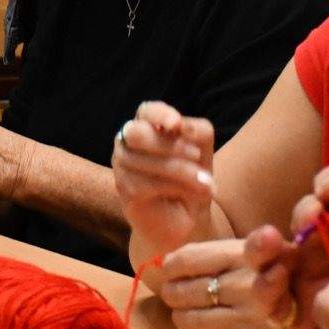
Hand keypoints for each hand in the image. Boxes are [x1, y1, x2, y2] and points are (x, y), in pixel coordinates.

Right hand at [113, 100, 216, 255]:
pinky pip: (148, 184)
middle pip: (138, 133)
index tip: (176, 124)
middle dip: (171, 145)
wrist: (187, 218)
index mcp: (146, 125)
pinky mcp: (124, 190)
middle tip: (197, 155)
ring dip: (183, 172)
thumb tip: (181, 126)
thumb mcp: (203, 149)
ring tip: (206, 183)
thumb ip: (196, 131)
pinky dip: (177, 188)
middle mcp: (127, 142)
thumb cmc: (192, 177)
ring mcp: (121, 167)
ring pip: (148, 161)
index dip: (160, 115)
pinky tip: (195, 193)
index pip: (147, 111)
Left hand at [150, 237, 307, 328]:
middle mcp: (244, 287)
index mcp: (244, 255)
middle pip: (181, 292)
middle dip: (173, 292)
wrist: (326, 305)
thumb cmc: (288, 269)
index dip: (171, 266)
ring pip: (186, 319)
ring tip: (189, 310)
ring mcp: (246, 321)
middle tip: (178, 292)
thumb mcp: (261, 246)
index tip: (172, 269)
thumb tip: (167, 260)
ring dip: (181, 314)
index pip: (186, 261)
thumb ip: (217, 252)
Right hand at [281, 165, 328, 328]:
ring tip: (269, 241)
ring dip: (263, 246)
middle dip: (303, 212)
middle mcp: (326, 243)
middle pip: (302, 219)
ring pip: (273, 257)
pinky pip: (272, 301)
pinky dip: (266, 287)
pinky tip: (275, 278)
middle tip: (311, 216)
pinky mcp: (297, 312)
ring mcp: (307, 277)